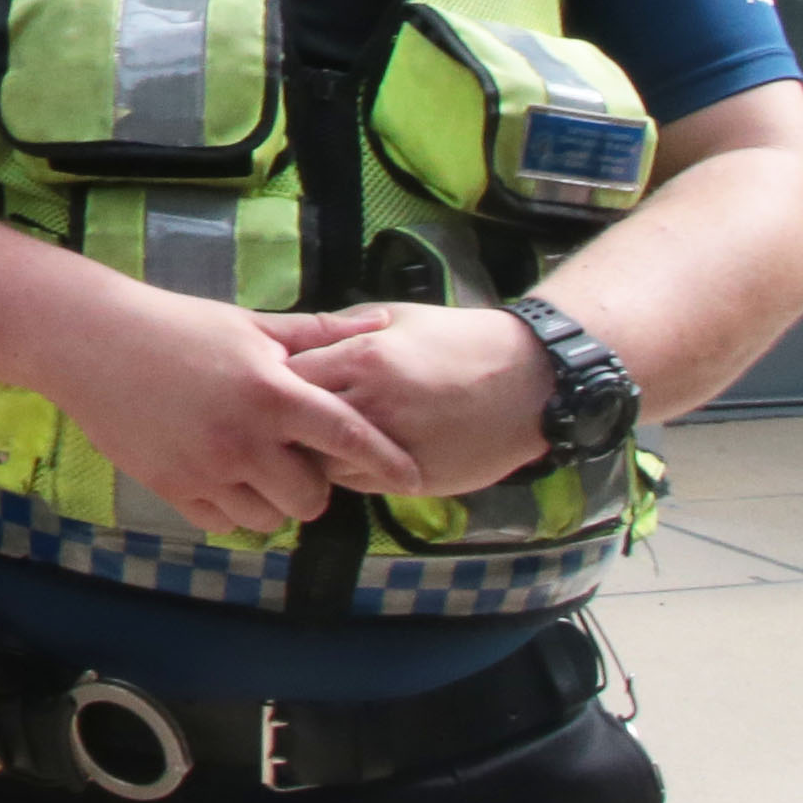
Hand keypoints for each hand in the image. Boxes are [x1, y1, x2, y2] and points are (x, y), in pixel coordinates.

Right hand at [54, 288, 425, 539]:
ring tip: (257, 470)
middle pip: (312, 499)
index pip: (350, 440)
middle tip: (298, 463)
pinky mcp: (172, 488)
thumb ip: (318, 333)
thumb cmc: (176, 326)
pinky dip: (231, 508)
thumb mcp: (249, 323)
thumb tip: (381, 322)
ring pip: (268, 519)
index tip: (414, 478)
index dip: (389, 462)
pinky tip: (221, 476)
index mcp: (272, 393)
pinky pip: (223, 524)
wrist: (91, 342)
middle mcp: (245, 439)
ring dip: (272, 502)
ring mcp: (206, 470)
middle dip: (315, 487)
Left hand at [283, 304, 562, 500]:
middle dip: (285, 426)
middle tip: (281, 424)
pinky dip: (348, 475)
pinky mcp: (413, 479)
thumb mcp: (397, 317)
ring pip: (323, 463)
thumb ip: (342, 330)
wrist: (530, 381)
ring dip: (313, 457)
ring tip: (316, 445)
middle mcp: (371, 404)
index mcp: (362, 357)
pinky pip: (358, 485)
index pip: (288, 377)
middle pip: (297, 426)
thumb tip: (295, 341)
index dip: (275, 383)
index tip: (273, 385)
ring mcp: (392, 446)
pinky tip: (354, 459)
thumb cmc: (460, 341)